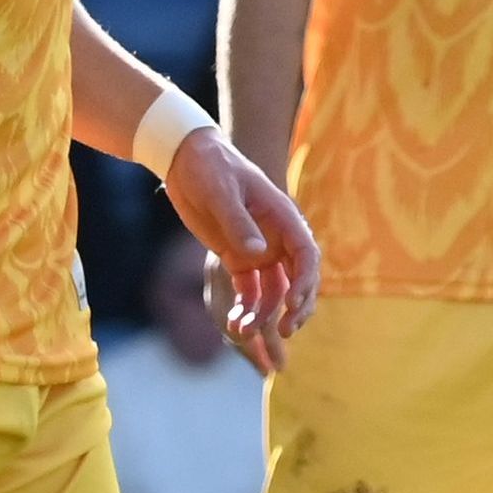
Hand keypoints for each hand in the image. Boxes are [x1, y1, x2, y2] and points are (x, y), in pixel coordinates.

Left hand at [165, 128, 319, 372]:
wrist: (187, 160)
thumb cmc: (210, 166)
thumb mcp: (221, 191)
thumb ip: (238, 222)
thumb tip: (259, 254)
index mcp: (282, 217)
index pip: (306, 254)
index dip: (305, 282)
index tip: (293, 303)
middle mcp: (276, 238)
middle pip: (297, 280)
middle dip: (295, 308)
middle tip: (284, 330)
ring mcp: (258, 251)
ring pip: (272, 292)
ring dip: (264, 315)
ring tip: (244, 332)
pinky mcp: (237, 260)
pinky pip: (248, 291)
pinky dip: (245, 309)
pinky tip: (236, 326)